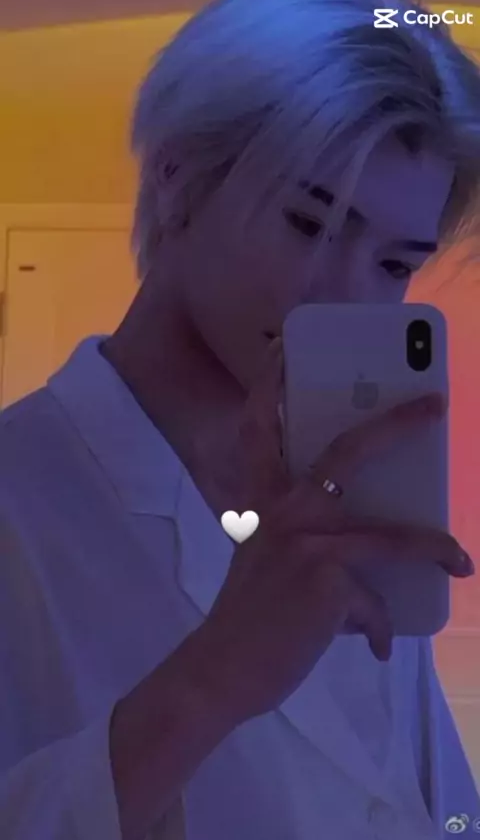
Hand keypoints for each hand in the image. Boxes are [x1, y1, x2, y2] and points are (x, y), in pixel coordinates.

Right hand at [192, 340, 473, 726]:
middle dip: (395, 424)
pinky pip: (377, 602)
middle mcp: (285, 512)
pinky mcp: (328, 581)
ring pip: (391, 537)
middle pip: (347, 452)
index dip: (271, 385)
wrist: (221, 669)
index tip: (283, 348)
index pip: (262, 428)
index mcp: (265, 502)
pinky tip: (376, 647)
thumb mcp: (268, 560)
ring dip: (435, 548)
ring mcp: (307, 543)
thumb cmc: (248, 616)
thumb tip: (375, 553)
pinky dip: (380, 628)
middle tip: (434, 403)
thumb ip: (306, 540)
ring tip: (462, 563)